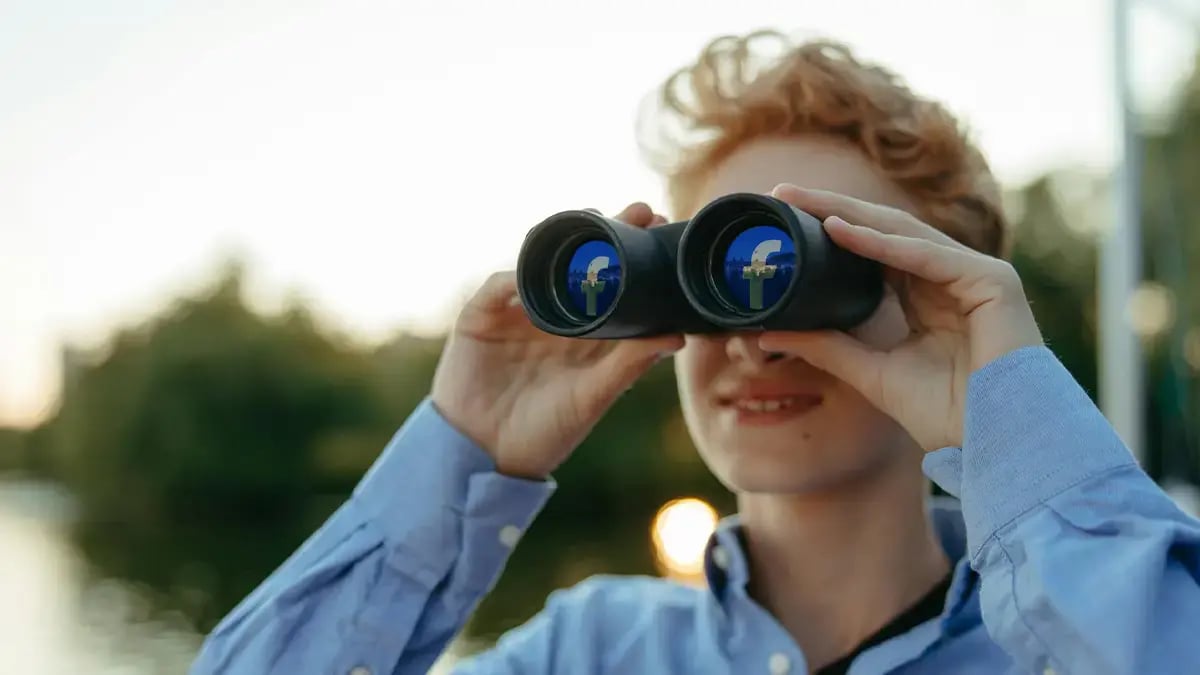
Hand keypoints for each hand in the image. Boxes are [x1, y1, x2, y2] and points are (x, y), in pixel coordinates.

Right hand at [430, 203, 683, 478]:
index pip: (613, 283)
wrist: (484, 457)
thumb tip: (677, 335)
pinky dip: (514, 275)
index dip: (637, 255)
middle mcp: (553, 315)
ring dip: (563, 239)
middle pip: (580, 263)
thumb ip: (629, 365)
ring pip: (539, 263)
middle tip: (639, 211)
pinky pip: (498, 286)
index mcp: (585, 333)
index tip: (662, 230)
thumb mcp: (593, 397)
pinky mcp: (481, 317)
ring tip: (592, 219)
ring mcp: (516, 312)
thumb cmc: (545, 432)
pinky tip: (535, 268)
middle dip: (608, 233)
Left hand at [758, 184, 1043, 451]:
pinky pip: (927, 255)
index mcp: (926, 295)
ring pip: (901, 232)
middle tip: (782, 193)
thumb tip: (768, 333)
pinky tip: (842, 232)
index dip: (829, 230)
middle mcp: (950, 277)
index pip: (871, 249)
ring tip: (803, 202)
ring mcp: (975, 274)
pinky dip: (882, 244)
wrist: (997, 445)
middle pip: (882, 231)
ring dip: (849, 215)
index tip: (783, 217)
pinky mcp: (993, 280)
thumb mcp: (870, 372)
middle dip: (831, 209)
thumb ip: (826, 346)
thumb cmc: (948, 416)